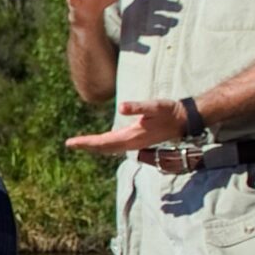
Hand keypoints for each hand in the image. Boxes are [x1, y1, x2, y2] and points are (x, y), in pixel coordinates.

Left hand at [65, 99, 185, 155]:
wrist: (184, 120)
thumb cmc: (169, 112)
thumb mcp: (154, 106)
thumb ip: (138, 107)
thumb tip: (122, 107)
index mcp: (131, 137)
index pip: (103, 142)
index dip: (86, 143)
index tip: (70, 143)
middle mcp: (131, 143)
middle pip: (104, 147)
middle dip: (86, 146)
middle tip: (69, 145)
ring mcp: (134, 143)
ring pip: (109, 148)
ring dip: (94, 147)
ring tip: (80, 145)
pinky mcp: (137, 140)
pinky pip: (115, 145)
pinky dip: (104, 145)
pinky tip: (100, 143)